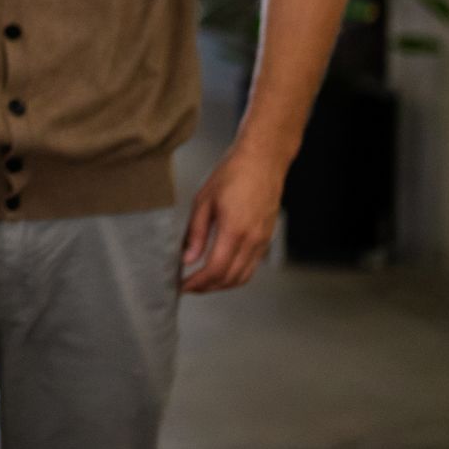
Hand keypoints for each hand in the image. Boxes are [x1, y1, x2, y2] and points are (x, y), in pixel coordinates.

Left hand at [180, 144, 286, 292]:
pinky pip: (251, 266)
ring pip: (243, 277)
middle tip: (187, 286)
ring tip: (200, 282)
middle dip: (207, 287)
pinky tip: (219, 270)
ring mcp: (263, 241)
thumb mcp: (204, 200)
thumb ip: (195, 233)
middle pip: (229, 278)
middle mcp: (253, 240)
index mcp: (235, 230)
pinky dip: (234, 275)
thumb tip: (187, 259)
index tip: (181, 286)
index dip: (197, 282)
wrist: (263, 161)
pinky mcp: (267, 239)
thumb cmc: (232, 174)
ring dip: (221, 285)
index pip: (215, 269)